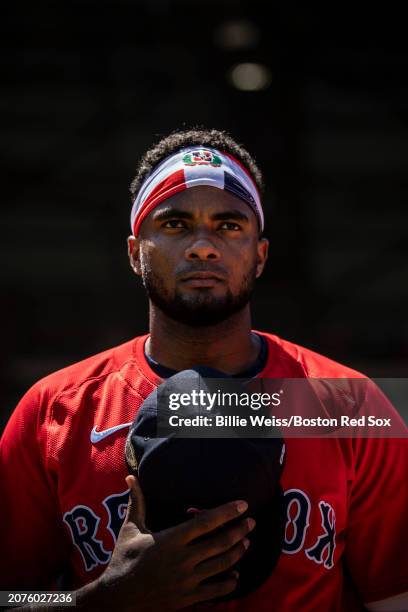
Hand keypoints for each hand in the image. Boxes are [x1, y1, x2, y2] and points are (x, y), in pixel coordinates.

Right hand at [97, 474, 254, 610]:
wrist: (117, 598)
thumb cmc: (123, 558)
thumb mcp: (130, 528)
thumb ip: (137, 501)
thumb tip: (130, 477)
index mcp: (172, 539)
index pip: (206, 522)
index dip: (227, 512)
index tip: (243, 505)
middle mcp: (183, 559)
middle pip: (220, 543)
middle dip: (239, 531)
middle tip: (251, 522)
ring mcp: (186, 580)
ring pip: (221, 565)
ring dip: (237, 553)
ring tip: (246, 542)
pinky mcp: (187, 598)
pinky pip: (215, 591)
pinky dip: (229, 583)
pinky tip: (236, 575)